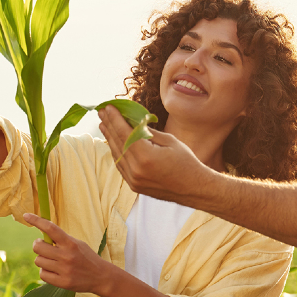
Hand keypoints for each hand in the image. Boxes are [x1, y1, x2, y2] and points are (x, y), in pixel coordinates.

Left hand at [25, 214, 116, 295]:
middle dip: (38, 246)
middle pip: (38, 247)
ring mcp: (64, 270)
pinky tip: (54, 271)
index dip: (37, 221)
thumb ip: (62, 240)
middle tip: (44, 247)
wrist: (101, 277)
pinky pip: (42, 274)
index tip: (26, 216)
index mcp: (71, 243)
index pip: (51, 228)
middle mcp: (66, 256)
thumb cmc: (87, 258)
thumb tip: (42, 235)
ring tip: (53, 262)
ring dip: (42, 260)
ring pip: (38, 261)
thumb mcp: (78, 244)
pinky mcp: (62, 282)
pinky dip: (45, 272)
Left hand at [97, 106, 214, 202]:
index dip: (115, 119)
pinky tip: (114, 142)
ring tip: (104, 125)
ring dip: (110, 138)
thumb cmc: (186, 162)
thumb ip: (148, 132)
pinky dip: (117, 152)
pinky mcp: (134, 186)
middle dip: (109, 126)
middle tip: (102, 112)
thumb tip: (133, 121)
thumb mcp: (169, 141)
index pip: (124, 133)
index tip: (108, 107)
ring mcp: (134, 180)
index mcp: (146, 157)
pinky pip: (121, 166)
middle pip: (118, 143)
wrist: (194, 189)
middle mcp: (136, 170)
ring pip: (117, 155)